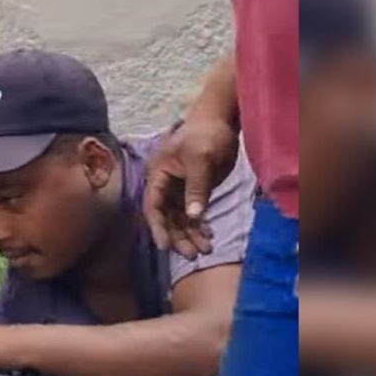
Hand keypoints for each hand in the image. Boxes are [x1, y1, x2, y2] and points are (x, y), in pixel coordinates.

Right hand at [144, 117, 236, 257]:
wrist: (222, 121)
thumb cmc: (207, 134)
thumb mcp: (201, 159)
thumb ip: (196, 188)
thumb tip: (192, 216)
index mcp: (158, 175)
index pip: (153, 206)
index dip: (157, 227)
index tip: (165, 247)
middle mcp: (165, 185)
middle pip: (167, 218)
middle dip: (179, 237)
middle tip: (193, 254)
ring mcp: (180, 189)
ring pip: (181, 219)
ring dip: (192, 235)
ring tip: (207, 250)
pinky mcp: (194, 191)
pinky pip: (194, 214)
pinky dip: (201, 226)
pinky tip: (209, 236)